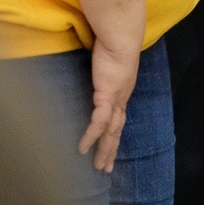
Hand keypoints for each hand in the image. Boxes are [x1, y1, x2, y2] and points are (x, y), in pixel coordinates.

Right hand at [78, 37, 139, 172]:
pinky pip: (98, 123)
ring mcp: (116, 99)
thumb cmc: (113, 43)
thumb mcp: (107, 60)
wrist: (121, 37)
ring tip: (98, 166)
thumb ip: (102, 68)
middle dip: (111, 149)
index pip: (118, 118)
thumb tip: (96, 68)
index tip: (110, 147)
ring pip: (111, 132)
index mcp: (122, 91)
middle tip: (105, 168)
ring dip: (104, 150)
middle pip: (117, 130)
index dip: (114, 134)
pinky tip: (81, 148)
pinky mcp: (107, 97)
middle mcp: (122, 99)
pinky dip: (90, 136)